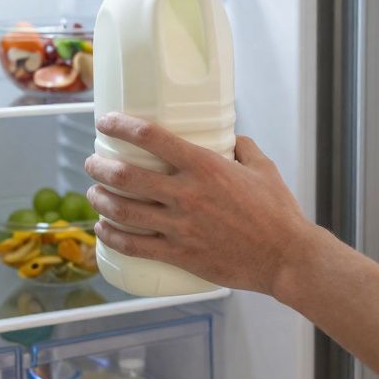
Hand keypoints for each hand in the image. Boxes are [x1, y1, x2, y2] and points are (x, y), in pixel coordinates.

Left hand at [84, 113, 315, 294]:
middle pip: (125, 176)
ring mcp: (180, 226)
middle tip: (92, 163)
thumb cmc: (278, 212)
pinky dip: (112, 237)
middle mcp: (186, 194)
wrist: (286, 257)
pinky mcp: (179, 254)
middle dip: (99, 167)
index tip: (106, 122)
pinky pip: (134, 246)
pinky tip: (103, 230)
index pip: (151, 138)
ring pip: (123, 211)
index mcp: (204, 166)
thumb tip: (231, 139)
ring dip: (100, 200)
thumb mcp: (263, 168)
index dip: (121, 126)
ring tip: (93, 194)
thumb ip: (243, 148)